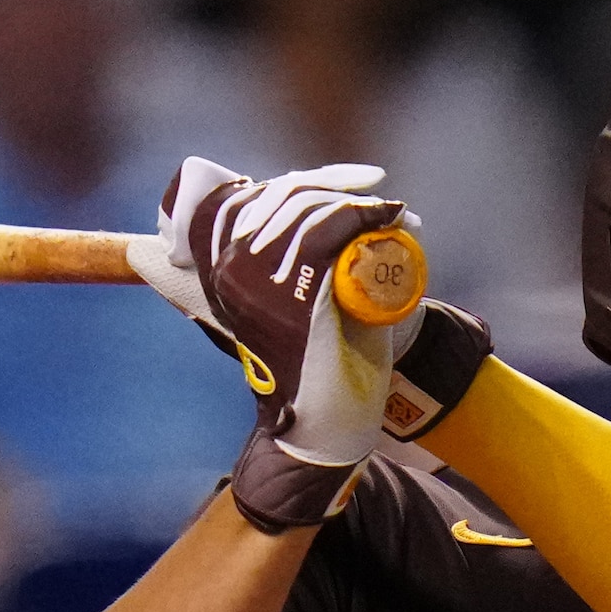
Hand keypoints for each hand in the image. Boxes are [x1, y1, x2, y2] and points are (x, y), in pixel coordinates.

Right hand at [149, 157, 419, 529]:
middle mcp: (229, 271)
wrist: (324, 429)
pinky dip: (365, 216)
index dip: (299, 183)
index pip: (246, 199)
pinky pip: (329, 231)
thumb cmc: (317, 369)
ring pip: (308, 208)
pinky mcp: (293, 291)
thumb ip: (288, 265)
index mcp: (218, 272)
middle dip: (335, 186)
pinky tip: (391, 218)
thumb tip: (316, 213)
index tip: (343, 183)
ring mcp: (258, 280)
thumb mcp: (291, 305)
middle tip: (378, 198)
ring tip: (392, 217)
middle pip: (281, 196)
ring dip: (357, 202)